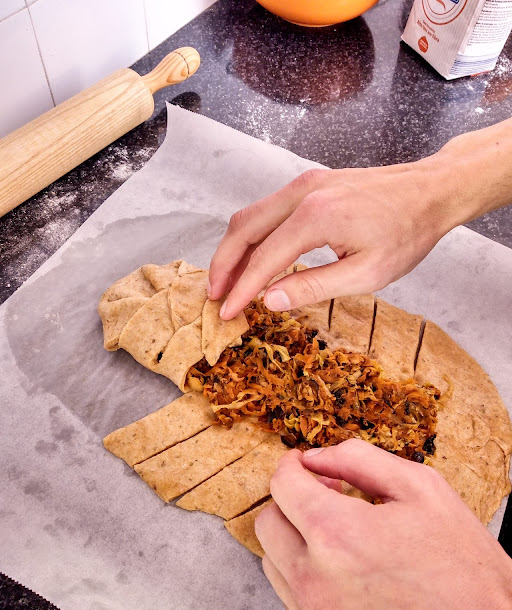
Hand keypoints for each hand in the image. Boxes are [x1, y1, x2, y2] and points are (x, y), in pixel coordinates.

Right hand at [208, 157, 472, 319]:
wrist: (431, 191)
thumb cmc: (407, 232)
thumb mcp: (367, 274)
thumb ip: (315, 287)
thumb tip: (271, 300)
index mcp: (316, 216)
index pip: (263, 259)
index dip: (242, 289)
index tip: (227, 312)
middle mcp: (302, 193)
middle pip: (243, 229)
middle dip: (223, 265)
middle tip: (215, 296)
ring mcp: (304, 183)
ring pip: (251, 215)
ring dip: (234, 249)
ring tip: (227, 281)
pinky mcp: (309, 183)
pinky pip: (267, 209)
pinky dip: (252, 235)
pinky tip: (253, 256)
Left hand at [255, 440, 511, 609]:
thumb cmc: (462, 564)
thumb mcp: (420, 488)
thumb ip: (359, 459)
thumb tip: (316, 456)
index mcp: (339, 534)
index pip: (282, 485)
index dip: (290, 464)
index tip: (302, 461)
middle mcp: (316, 578)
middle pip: (268, 520)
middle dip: (290, 497)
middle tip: (324, 491)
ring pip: (271, 557)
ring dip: (292, 533)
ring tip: (333, 526)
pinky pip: (286, 589)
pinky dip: (299, 565)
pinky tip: (336, 558)